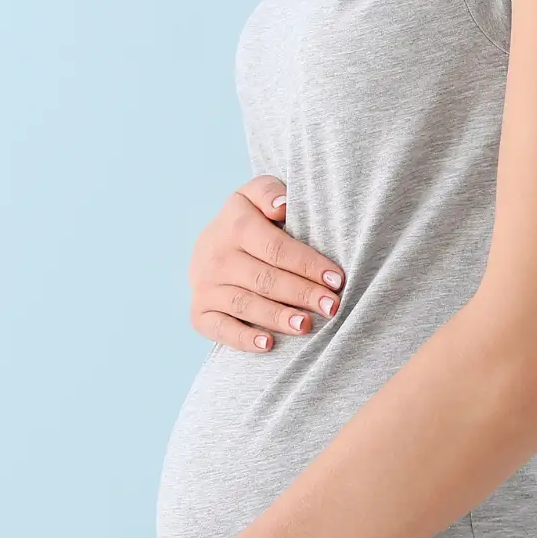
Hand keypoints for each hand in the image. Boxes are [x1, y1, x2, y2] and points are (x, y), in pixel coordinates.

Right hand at [190, 176, 345, 351]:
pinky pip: (219, 328)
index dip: (308, 264)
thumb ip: (270, 192)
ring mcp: (205, 285)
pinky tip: (268, 344)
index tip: (336, 279)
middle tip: (331, 306)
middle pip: (264, 279)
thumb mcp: (256, 195)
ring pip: (245, 304)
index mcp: (234, 224)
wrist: (212, 244)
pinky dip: (242, 338)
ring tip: (307, 325)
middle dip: (301, 293)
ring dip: (278, 317)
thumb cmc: (251, 220)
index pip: (276, 248)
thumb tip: (282, 207)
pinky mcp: (199, 311)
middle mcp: (215, 255)